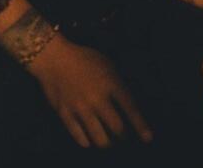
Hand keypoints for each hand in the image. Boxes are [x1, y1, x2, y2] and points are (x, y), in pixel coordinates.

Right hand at [27, 35, 151, 148]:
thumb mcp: (108, 64)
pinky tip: (90, 141)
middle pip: (117, 129)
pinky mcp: (65, 115)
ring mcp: (81, 109)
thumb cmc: (84, 59)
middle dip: (124, 137)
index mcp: (111, 84)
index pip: (131, 109)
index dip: (141, 126)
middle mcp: (97, 99)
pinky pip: (80, 137)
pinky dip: (87, 142)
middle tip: (124, 137)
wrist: (54, 59)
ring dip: (107, 143)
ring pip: (99, 138)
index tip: (148, 138)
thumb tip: (129, 104)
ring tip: (109, 142)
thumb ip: (119, 83)